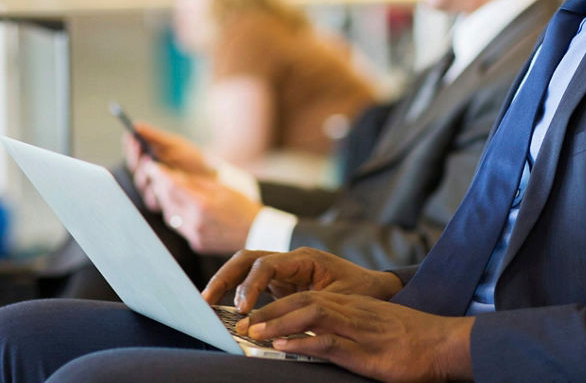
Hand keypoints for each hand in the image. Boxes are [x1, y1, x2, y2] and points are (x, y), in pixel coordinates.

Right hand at [124, 124, 211, 211]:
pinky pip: (154, 199)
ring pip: (143, 185)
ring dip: (147, 176)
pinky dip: (157, 190)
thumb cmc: (194, 159)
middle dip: (138, 162)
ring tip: (155, 167)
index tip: (132, 138)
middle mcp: (150, 176)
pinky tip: (164, 183)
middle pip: (135, 170)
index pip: (134, 155)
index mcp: (149, 160)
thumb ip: (155, 137)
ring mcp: (156, 190)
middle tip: (145, 156)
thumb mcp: (175, 145)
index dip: (131, 148)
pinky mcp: (164, 203)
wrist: (213, 178)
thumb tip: (136, 125)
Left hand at [142, 163, 261, 253]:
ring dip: (166, 202)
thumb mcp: (221, 188)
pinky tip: (179, 206)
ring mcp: (195, 236)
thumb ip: (195, 182)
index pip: (173, 187)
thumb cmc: (241, 206)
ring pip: (170, 216)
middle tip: (156, 175)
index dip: (160, 175)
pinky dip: (176, 215)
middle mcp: (196, 222)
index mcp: (203, 205)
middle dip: (160, 187)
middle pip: (168, 201)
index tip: (152, 166)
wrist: (255, 232)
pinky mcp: (196, 244)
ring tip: (167, 190)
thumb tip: (173, 175)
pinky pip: (179, 227)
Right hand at [202, 248, 401, 310]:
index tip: (242, 309)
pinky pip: (253, 283)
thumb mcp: (339, 303)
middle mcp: (290, 260)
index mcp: (305, 259)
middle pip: (248, 258)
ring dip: (226, 282)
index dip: (250, 286)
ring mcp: (284, 270)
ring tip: (207, 302)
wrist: (378, 288)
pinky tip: (225, 310)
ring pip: (246, 268)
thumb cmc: (363, 293)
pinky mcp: (281, 283)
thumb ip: (311, 311)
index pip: (266, 265)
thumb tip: (283, 327)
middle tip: (206, 300)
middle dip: (225, 277)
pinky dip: (237, 293)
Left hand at [242, 293, 472, 381]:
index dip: (277, 305)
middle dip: (268, 311)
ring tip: (252, 332)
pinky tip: (282, 344)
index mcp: (352, 306)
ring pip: (310, 314)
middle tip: (240, 325)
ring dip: (277, 322)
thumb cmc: (412, 342)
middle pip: (302, 301)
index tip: (253, 317)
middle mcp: (351, 311)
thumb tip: (318, 342)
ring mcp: (358, 328)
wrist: (445, 344)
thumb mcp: (374, 332)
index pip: (307, 298)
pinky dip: (302, 341)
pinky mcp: (365, 349)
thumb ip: (348, 332)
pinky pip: (328, 341)